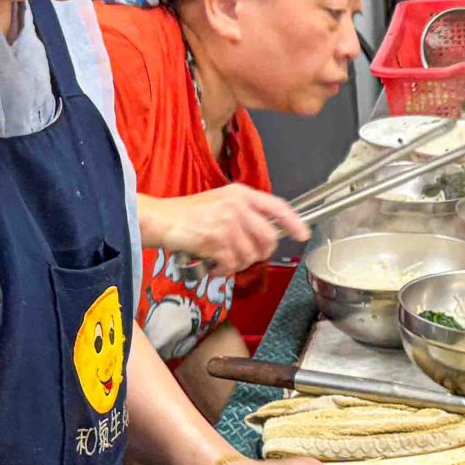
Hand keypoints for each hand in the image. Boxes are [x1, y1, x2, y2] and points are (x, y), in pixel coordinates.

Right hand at [151, 186, 307, 271]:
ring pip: (251, 255)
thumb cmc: (187, 214)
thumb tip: (267, 234)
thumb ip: (244, 213)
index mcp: (241, 193)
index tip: (303, 235)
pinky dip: (223, 271)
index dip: (294, 222)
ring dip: (238, 264)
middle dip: (261, 253)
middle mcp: (238, 206)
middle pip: (269, 238)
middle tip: (247, 257)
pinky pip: (233, 264)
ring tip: (222, 260)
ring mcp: (229, 223)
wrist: (161, 219)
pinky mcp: (217, 240)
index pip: (278, 206)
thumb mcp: (220, 202)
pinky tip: (213, 267)